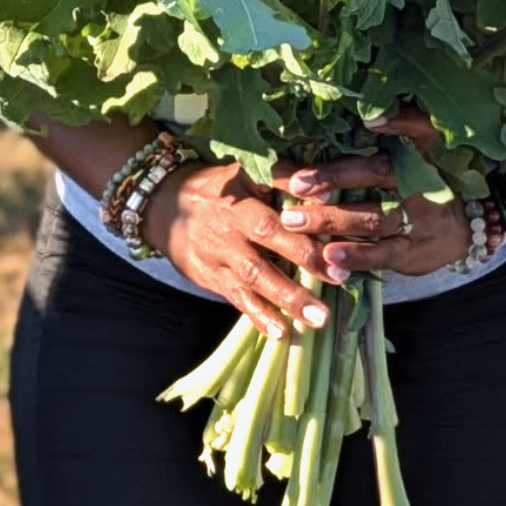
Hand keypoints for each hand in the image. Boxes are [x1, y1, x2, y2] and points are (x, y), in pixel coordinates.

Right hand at [144, 161, 337, 339]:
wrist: (165, 206)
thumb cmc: (217, 188)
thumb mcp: (244, 173)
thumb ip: (282, 180)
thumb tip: (325, 190)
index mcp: (242, 196)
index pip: (273, 201)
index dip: (301, 219)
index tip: (334, 227)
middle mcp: (231, 225)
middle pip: (269, 239)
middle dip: (305, 258)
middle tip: (340, 277)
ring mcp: (221, 255)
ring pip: (256, 277)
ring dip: (288, 298)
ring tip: (319, 317)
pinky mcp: (214, 279)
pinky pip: (238, 300)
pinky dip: (259, 317)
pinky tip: (281, 332)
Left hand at [271, 109, 470, 278]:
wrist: (466, 229)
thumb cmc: (426, 183)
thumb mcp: (419, 153)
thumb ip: (394, 133)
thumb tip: (362, 117)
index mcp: (419, 151)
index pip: (412, 129)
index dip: (394, 122)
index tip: (361, 121)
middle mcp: (420, 182)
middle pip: (377, 173)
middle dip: (333, 176)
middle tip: (294, 183)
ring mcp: (418, 218)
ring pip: (373, 217)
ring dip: (332, 219)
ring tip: (294, 220)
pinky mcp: (413, 251)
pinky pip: (383, 253)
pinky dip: (356, 255)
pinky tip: (329, 254)